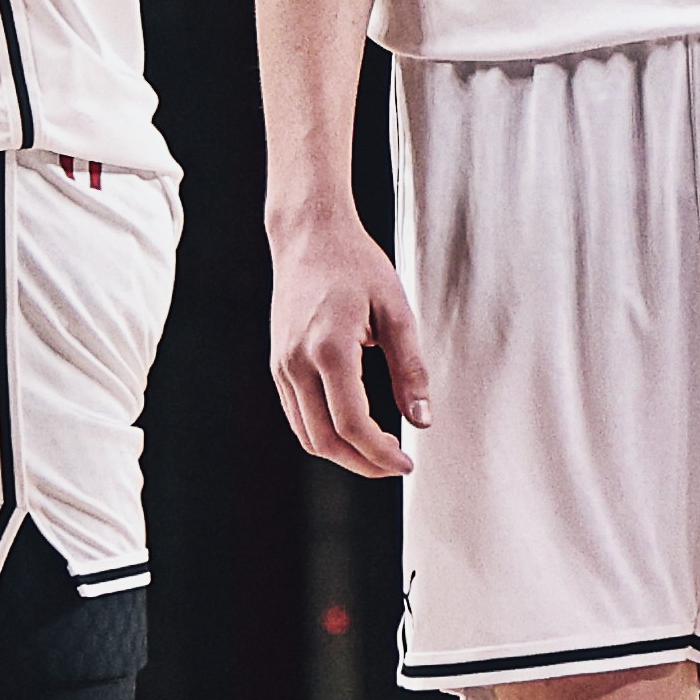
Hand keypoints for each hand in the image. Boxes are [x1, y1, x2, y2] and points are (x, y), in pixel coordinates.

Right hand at [265, 217, 432, 478]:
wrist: (309, 235)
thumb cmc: (354, 264)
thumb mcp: (396, 311)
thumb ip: (410, 368)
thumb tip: (421, 418)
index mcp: (329, 348)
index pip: (352, 424)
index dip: (381, 453)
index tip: (406, 462)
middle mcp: (297, 362)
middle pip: (325, 440)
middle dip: (363, 463)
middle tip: (396, 464)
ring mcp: (282, 365)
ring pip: (307, 434)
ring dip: (342, 454)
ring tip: (378, 451)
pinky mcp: (278, 364)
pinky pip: (296, 415)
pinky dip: (324, 433)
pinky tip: (352, 429)